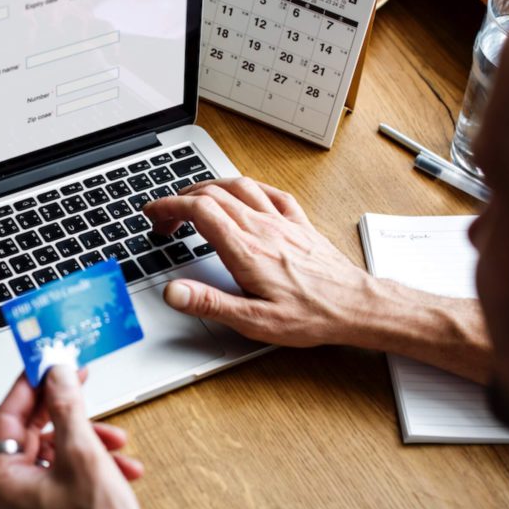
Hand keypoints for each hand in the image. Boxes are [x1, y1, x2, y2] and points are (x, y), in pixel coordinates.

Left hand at [0, 366, 158, 508]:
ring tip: (114, 439)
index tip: (43, 365)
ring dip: (89, 439)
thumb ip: (66, 406)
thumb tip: (56, 375)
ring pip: (56, 452)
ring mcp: (34, 507)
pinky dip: (95, 463)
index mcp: (2, 484)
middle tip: (78, 384)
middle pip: (32, 434)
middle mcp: (12, 497)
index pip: (5, 419)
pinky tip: (121, 466)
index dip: (27, 387)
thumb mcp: (82, 453)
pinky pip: (69, 473)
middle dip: (66, 413)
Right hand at [144, 177, 377, 347]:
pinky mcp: (299, 224)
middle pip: (212, 194)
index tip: (153, 214)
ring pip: (239, 186)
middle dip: (181, 199)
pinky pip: (270, 193)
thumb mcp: (253, 321)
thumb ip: (209, 303)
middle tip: (166, 218)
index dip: (168, 207)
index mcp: (245, 251)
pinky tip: (243, 195)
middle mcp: (262, 229)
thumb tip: (173, 292)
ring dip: (210, 186)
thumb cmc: (311, 316)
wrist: (356, 307)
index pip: (198, 211)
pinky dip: (247, 187)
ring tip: (194, 198)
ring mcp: (282, 222)